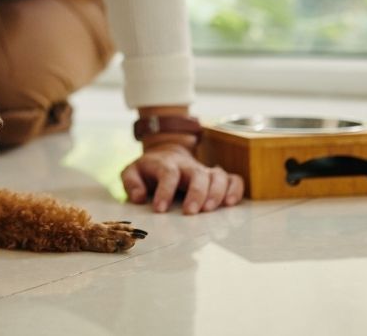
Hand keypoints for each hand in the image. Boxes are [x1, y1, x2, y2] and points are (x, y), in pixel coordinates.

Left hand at [121, 142, 243, 214]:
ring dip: (217, 192)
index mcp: (165, 164)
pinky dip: (235, 190)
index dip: (165, 191)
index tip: (160, 210)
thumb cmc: (149, 169)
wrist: (167, 153)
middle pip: (197, 173)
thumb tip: (139, 198)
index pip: (168, 173)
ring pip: (218, 175)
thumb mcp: (132, 172)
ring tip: (210, 210)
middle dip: (196, 193)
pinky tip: (230, 204)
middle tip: (191, 213)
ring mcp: (204, 170)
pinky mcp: (216, 177)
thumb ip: (131, 182)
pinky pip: (233, 179)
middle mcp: (187, 166)